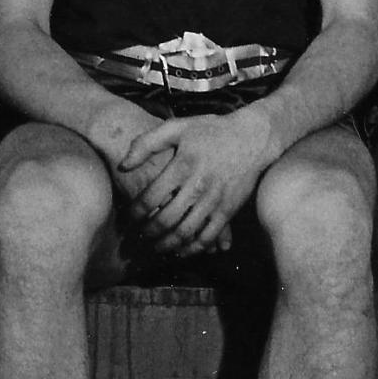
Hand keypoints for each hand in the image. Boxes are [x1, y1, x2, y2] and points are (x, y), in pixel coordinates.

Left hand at [119, 109, 274, 258]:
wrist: (254, 137)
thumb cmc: (212, 130)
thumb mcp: (178, 127)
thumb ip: (147, 143)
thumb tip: (123, 165)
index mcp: (182, 166)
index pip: (150, 198)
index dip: (135, 212)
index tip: (129, 217)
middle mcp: (197, 185)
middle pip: (165, 220)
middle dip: (148, 232)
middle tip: (138, 236)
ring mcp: (214, 200)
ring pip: (185, 232)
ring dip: (166, 244)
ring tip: (155, 247)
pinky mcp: (228, 210)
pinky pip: (208, 237)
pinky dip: (192, 248)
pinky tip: (181, 250)